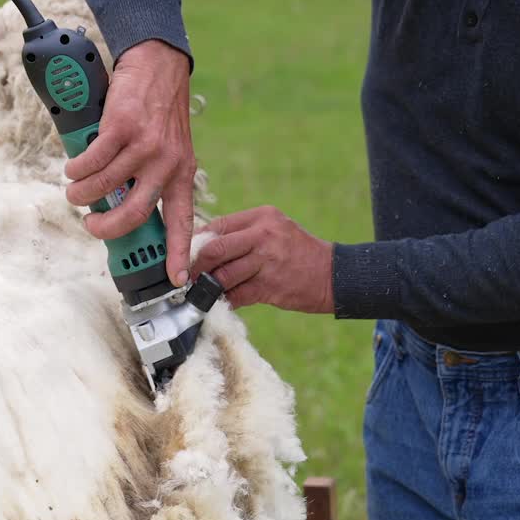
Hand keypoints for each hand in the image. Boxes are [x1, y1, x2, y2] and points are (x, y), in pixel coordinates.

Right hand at [64, 39, 195, 286]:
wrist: (159, 64)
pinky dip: (76, 167)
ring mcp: (145, 145)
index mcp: (183, 174)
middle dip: (106, 228)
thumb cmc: (160, 110)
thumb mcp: (171, 148)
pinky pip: (91, 160)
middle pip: (134, 214)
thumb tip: (125, 207)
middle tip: (92, 224)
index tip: (177, 280)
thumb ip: (155, 176)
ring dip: (81, 193)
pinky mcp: (122, 126)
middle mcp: (167, 163)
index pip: (183, 221)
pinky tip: (74, 167)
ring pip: (104, 187)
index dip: (180, 254)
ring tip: (75, 190)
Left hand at [192, 206, 334, 312]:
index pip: (219, 225)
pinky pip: (237, 295)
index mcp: (262, 216)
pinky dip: (225, 300)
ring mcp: (267, 261)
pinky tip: (221, 303)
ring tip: (200, 292)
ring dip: (208, 287)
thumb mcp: (274, 231)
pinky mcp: (270, 286)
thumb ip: (244, 235)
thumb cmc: (298, 253)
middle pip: (216, 248)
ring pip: (223, 274)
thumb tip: (206, 248)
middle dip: (196, 265)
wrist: (333, 274)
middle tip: (186, 277)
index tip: (186, 255)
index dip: (197, 242)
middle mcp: (264, 235)